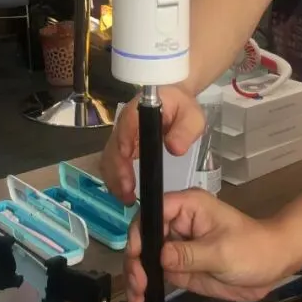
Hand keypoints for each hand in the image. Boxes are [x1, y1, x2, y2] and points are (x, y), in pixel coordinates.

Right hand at [99, 86, 204, 203]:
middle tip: (128, 194)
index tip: (128, 162)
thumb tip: (174, 148)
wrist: (174, 102)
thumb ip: (186, 130)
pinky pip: (112, 162)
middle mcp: (126, 122)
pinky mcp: (121, 145)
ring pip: (109, 157)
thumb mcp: (192, 117)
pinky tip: (125, 193)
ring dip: (114, 179)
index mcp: (142, 109)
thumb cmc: (182, 108)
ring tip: (126, 199)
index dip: (124, 142)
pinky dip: (115, 178)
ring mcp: (121, 134)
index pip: (127, 123)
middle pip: (113, 146)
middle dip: (117, 171)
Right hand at [123, 189, 286, 301]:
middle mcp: (177, 223)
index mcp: (188, 206)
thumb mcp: (221, 251)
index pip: (154, 211)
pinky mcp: (179, 265)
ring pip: (145, 256)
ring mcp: (177, 245)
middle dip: (135, 259)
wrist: (272, 265)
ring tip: (136, 296)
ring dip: (136, 275)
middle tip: (137, 284)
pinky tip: (140, 298)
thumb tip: (159, 256)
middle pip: (144, 235)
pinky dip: (145, 284)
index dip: (140, 232)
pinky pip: (156, 272)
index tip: (136, 256)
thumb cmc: (253, 248)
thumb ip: (189, 254)